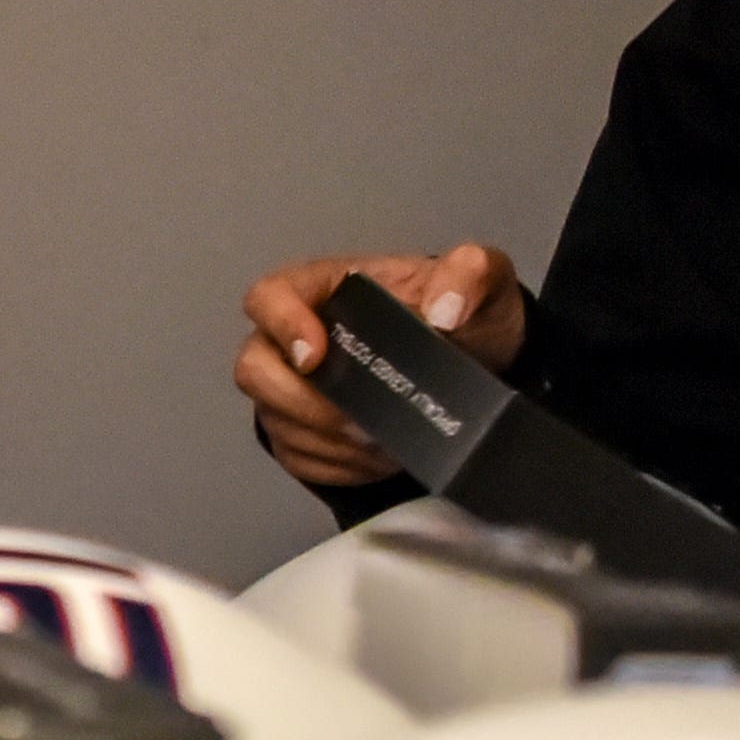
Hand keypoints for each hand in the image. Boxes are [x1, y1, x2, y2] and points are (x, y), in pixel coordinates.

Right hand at [237, 244, 529, 489]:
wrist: (477, 368)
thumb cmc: (466, 317)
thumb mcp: (485, 280)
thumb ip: (471, 275)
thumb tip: (444, 312)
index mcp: (323, 288)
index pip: (269, 297)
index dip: (281, 327)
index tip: (317, 357)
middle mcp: (293, 339)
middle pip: (255, 369)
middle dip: (302, 403)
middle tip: (358, 419)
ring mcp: (291, 391)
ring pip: (276, 420)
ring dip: (327, 439)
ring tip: (382, 441)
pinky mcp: (301, 435)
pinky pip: (299, 457)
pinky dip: (338, 464)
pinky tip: (377, 456)